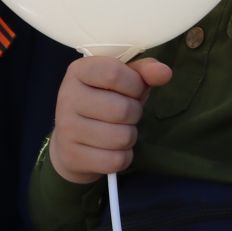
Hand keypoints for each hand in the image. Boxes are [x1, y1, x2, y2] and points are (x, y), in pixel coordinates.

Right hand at [48, 56, 172, 183]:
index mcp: (79, 71)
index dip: (135, 84)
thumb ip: (144, 72)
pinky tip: (113, 149)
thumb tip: (164, 73)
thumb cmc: (103, 102)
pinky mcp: (72, 156)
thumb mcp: (122, 81)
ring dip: (130, 136)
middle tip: (127, 114)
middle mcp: (67, 97)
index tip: (135, 90)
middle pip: (122, 109)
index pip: (114, 73)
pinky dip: (123, 157)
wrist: (71, 140)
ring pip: (121, 137)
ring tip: (120, 130)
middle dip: (135, 113)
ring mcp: (66, 128)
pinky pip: (115, 160)